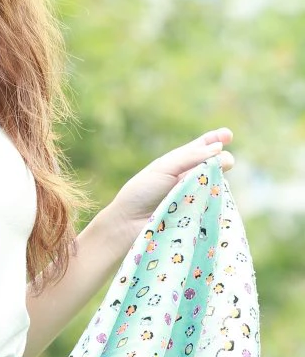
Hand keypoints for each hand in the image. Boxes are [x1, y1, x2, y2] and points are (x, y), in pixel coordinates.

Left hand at [109, 127, 234, 231]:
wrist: (129, 222)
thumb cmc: (142, 192)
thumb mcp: (163, 168)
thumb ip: (190, 157)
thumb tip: (218, 147)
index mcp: (179, 162)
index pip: (202, 147)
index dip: (217, 139)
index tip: (228, 135)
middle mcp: (190, 177)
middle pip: (215, 164)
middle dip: (224, 160)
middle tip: (226, 162)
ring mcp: (196, 195)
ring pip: (218, 182)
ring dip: (220, 178)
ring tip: (213, 180)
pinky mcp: (200, 214)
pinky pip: (217, 203)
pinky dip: (218, 198)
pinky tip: (215, 196)